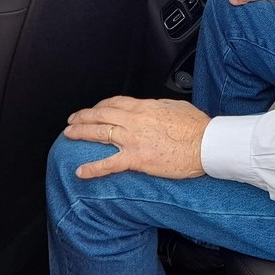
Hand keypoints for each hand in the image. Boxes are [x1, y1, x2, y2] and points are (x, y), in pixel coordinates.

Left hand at [64, 96, 208, 179]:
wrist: (205, 144)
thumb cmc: (197, 127)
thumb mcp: (176, 107)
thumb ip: (159, 107)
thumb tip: (152, 109)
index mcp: (145, 107)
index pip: (114, 103)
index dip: (100, 105)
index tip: (93, 109)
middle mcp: (134, 121)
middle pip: (101, 115)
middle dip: (83, 117)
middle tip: (72, 120)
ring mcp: (133, 140)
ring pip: (99, 133)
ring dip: (80, 133)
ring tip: (69, 135)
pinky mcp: (136, 159)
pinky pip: (108, 164)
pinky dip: (92, 168)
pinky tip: (80, 172)